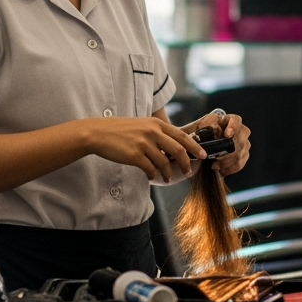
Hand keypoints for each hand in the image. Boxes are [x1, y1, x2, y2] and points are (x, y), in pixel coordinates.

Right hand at [84, 116, 205, 181]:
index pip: (182, 135)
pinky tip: (151, 175)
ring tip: (166, 178)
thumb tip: (172, 150)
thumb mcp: (142, 125)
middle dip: (186, 163)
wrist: (98, 133)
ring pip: (164, 162)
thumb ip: (157, 134)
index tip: (203, 155)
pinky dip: (153, 174)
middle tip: (188, 172)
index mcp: (156, 124)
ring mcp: (143, 143)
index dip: (194, 146)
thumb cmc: (120, 130)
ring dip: (167, 173)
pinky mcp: (134, 155)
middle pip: (178, 150)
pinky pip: (150, 169)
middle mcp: (152, 132)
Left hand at [183, 110, 250, 177]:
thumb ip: (208, 126)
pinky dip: (231, 168)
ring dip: (227, 161)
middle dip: (228, 151)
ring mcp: (244, 143)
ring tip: (215, 165)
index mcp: (231, 120)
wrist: (207, 142)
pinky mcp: (244, 155)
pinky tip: (221, 170)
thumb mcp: (204, 126)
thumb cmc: (206, 132)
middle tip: (216, 157)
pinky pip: (240, 163)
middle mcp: (242, 130)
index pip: (237, 121)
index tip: (227, 135)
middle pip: (241, 140)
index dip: (234, 127)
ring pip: (241, 153)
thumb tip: (214, 130)